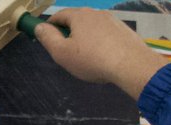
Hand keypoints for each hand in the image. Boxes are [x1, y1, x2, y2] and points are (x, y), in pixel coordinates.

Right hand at [36, 8, 168, 99]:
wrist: (130, 64)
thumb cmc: (92, 59)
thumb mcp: (62, 53)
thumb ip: (48, 38)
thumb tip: (39, 27)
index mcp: (79, 16)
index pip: (59, 15)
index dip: (50, 25)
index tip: (46, 38)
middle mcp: (96, 13)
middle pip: (76, 20)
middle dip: (68, 32)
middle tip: (65, 51)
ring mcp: (112, 20)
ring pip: (92, 27)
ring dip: (84, 37)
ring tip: (85, 57)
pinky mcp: (123, 30)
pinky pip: (105, 33)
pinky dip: (99, 42)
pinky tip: (101, 57)